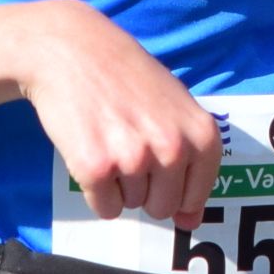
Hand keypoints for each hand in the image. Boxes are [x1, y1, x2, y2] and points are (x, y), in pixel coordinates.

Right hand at [15, 0, 221, 226]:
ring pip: (132, 206)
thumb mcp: (174, 109)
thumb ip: (192, 164)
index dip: (173, 184)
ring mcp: (133, 158)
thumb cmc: (127, 78)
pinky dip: (95, 190)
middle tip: (127, 144)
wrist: (72, 50)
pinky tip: (90, 150)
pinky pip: (104, 208)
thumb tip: (190, 224)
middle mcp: (173, 148)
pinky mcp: (95, 167)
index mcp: (201, 135)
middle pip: (163, 208)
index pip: (196, 195)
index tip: (156, 159)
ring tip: (108, 139)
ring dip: (117, 183)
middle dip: (144, 187)